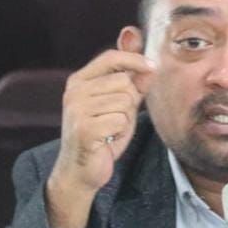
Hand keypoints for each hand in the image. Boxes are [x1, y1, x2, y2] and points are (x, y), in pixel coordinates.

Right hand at [46, 50, 155, 227]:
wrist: (80, 170)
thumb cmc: (102, 135)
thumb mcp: (119, 105)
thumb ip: (132, 84)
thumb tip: (151, 66)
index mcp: (79, 81)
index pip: (110, 57)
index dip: (135, 59)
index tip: (153, 66)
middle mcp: (74, 92)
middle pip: (123, 81)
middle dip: (130, 101)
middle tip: (116, 119)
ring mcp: (77, 109)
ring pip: (124, 101)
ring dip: (125, 119)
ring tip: (110, 130)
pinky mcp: (84, 128)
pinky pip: (120, 120)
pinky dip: (120, 132)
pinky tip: (107, 139)